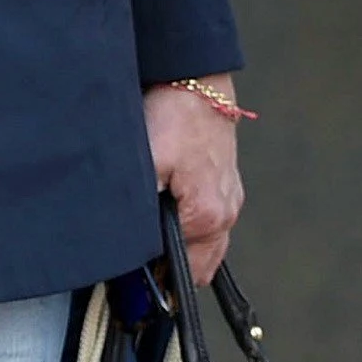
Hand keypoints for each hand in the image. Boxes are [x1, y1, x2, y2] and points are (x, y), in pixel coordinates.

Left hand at [148, 81, 246, 281]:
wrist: (197, 83)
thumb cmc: (173, 119)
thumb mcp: (146, 167)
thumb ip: (141, 214)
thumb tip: (131, 249)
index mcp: (207, 216)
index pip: (179, 269)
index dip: (152, 274)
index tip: (130, 278)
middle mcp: (226, 214)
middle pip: (202, 269)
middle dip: (173, 271)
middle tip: (139, 267)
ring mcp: (232, 199)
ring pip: (211, 248)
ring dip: (185, 252)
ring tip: (153, 244)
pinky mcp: (229, 185)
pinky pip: (215, 225)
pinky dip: (195, 232)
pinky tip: (171, 218)